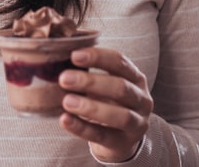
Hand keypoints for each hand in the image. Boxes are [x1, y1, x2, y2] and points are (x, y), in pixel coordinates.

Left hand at [58, 47, 152, 162]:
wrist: (120, 137)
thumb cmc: (107, 101)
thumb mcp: (104, 83)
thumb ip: (87, 70)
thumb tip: (57, 55)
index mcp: (136, 78)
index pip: (120, 62)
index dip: (98, 57)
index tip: (74, 55)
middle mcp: (142, 100)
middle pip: (121, 87)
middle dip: (91, 82)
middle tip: (64, 79)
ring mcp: (137, 124)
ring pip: (120, 115)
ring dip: (91, 107)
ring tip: (66, 101)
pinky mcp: (124, 144)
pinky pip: (103, 136)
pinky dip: (82, 128)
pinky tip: (65, 120)